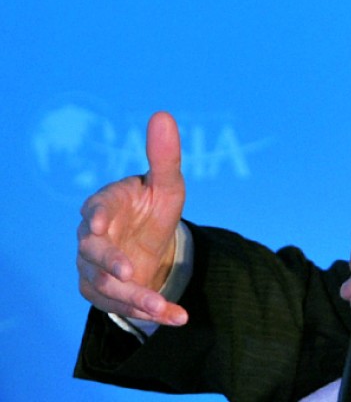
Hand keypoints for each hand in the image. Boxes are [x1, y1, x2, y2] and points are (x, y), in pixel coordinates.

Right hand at [76, 111, 187, 325]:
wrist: (152, 242)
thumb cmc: (154, 206)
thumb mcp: (167, 184)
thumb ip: (165, 155)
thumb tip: (163, 114)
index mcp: (105, 206)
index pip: (95, 210)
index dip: (97, 217)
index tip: (99, 224)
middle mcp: (92, 239)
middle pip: (93, 253)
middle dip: (109, 263)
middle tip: (129, 270)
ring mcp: (94, 268)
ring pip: (107, 286)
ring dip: (135, 297)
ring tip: (163, 306)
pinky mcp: (103, 292)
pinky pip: (122, 305)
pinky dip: (149, 312)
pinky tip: (176, 317)